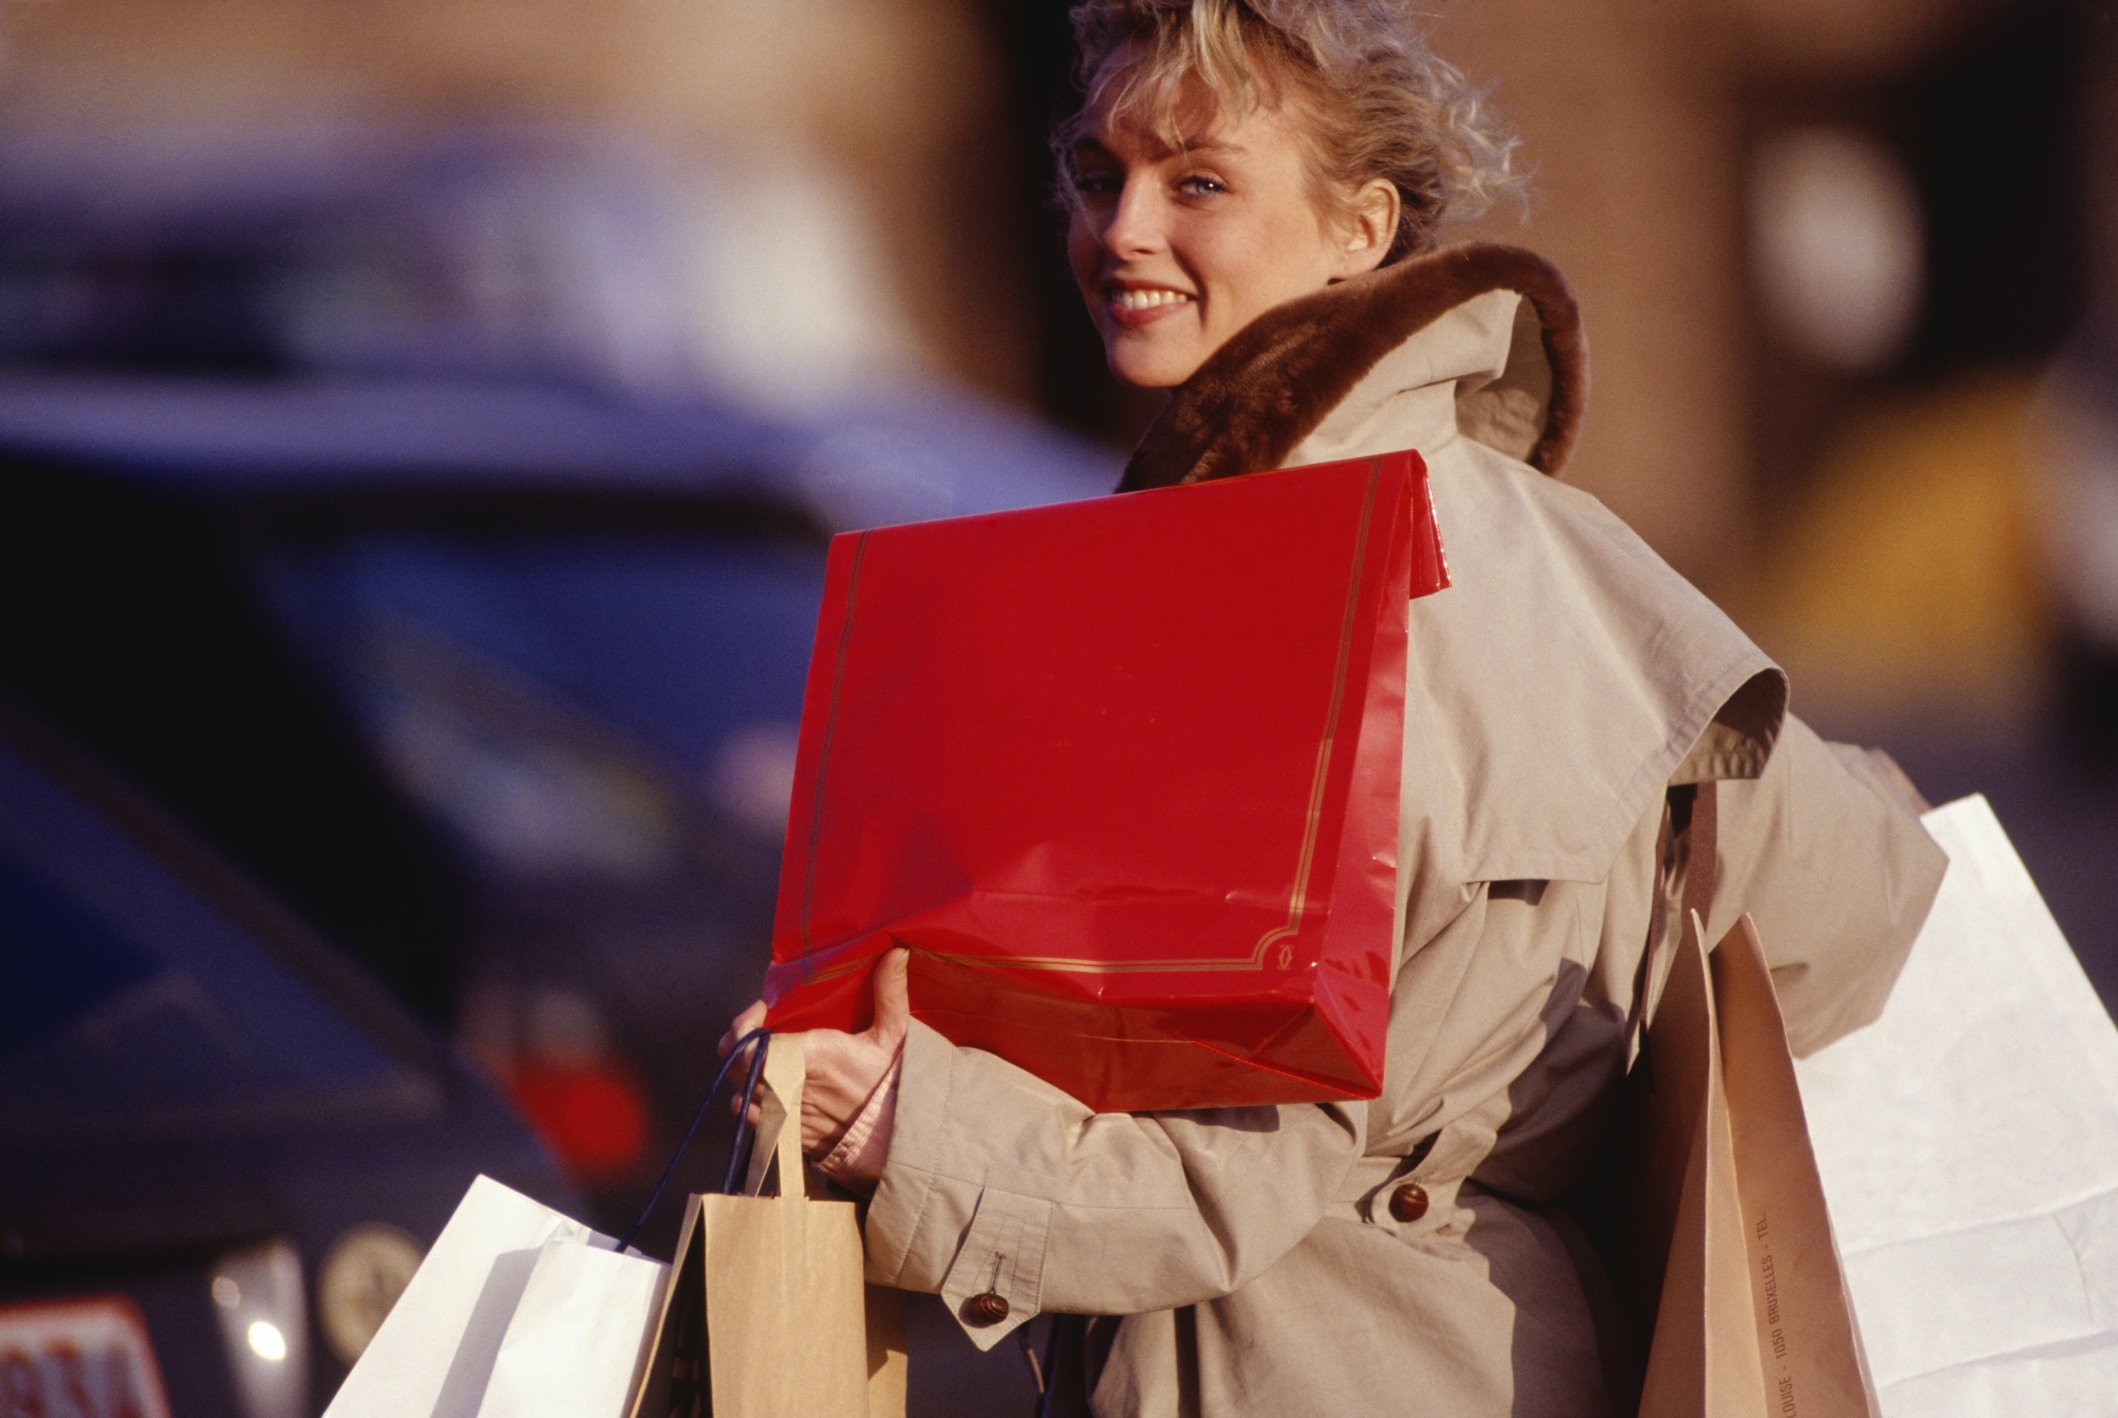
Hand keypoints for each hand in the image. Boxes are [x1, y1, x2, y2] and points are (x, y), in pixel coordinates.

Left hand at [715, 949, 909, 1180]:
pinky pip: (754, 1120)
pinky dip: (753, 1103)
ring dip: (743, 1075)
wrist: (903, 1136)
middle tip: (751, 1030)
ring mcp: (790, 1115)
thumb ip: (889, 991)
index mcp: (816, 1057)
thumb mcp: (896, 1034)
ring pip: (741, 1094)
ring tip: (757, 1058)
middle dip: (737, 1046)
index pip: (754, 1046)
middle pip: (740, 1068)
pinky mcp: (791, 1136)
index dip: (745, 1026)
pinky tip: (767, 1089)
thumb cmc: (897, 1082)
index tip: (760, 1011)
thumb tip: (896, 949)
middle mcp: (795, 1087)